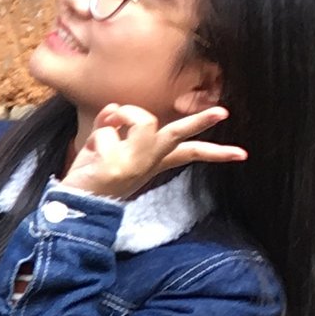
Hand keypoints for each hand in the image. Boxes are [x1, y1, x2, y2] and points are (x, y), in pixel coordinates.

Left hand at [59, 102, 243, 202]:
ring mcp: (136, 163)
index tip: (242, 155)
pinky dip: (93, 138)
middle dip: (199, 121)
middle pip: (178, 135)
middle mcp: (147, 163)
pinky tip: (89, 156)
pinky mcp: (120, 164)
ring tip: (108, 131)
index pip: (185, 153)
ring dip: (125, 114)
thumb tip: (114, 109)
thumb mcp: (100, 147)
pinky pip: (108, 131)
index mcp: (149, 162)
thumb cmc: (87, 179)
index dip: (213, 152)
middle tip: (222, 112)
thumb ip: (111, 125)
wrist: (72, 207)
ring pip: (146, 118)